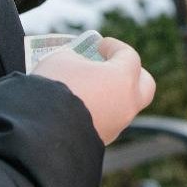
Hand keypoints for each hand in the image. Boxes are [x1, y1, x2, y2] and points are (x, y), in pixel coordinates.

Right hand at [33, 37, 155, 143]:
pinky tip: (80, 105)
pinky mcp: (103, 141)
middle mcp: (128, 103)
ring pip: (124, 105)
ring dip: (112, 94)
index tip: (100, 45)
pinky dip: (100, 111)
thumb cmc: (54, 86)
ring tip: (90, 86)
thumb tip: (79, 64)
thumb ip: (77, 58)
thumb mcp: (62, 59)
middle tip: (113, 65)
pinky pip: (107, 121)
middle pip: (144, 85)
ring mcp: (117, 125)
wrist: (42, 131)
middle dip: (131, 72)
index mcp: (124, 78)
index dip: (114, 47)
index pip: (128, 56)